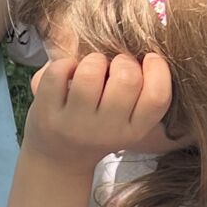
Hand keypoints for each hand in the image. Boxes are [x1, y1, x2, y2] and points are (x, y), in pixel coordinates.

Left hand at [23, 51, 175, 169]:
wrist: (59, 160)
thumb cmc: (99, 127)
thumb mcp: (126, 119)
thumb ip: (140, 90)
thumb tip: (140, 46)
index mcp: (134, 129)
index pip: (158, 97)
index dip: (158, 70)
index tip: (149, 58)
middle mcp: (107, 130)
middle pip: (127, 79)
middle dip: (122, 60)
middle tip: (113, 68)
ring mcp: (75, 123)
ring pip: (90, 72)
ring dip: (93, 60)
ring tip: (90, 69)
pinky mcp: (47, 114)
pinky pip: (58, 72)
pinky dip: (64, 63)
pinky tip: (68, 73)